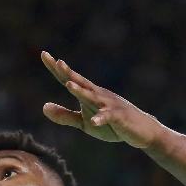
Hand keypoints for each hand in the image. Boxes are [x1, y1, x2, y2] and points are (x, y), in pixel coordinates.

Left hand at [40, 51, 166, 148]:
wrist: (142, 130)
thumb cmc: (111, 124)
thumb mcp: (84, 122)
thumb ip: (65, 115)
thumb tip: (43, 107)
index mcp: (88, 94)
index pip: (69, 79)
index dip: (56, 68)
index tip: (44, 54)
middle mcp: (98, 95)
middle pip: (81, 82)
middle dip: (68, 72)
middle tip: (57, 61)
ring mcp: (109, 105)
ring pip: (93, 97)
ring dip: (81, 91)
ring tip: (69, 85)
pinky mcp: (119, 117)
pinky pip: (109, 117)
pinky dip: (101, 119)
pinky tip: (94, 121)